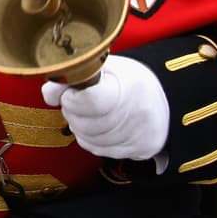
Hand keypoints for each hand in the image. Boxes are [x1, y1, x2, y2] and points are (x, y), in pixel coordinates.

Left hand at [41, 54, 168, 160]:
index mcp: (127, 86)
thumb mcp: (102, 67)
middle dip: (72, 111)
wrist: (167, 95)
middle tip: (79, 100)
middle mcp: (136, 113)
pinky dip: (91, 138)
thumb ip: (71, 77)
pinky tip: (99, 124)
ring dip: (80, 126)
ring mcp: (139, 135)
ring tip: (91, 111)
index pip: (88, 102)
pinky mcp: (140, 150)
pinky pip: (97, 149)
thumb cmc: (126, 79)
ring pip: (87, 139)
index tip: (71, 92)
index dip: (71, 99)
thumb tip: (49, 94)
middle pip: (83, 124)